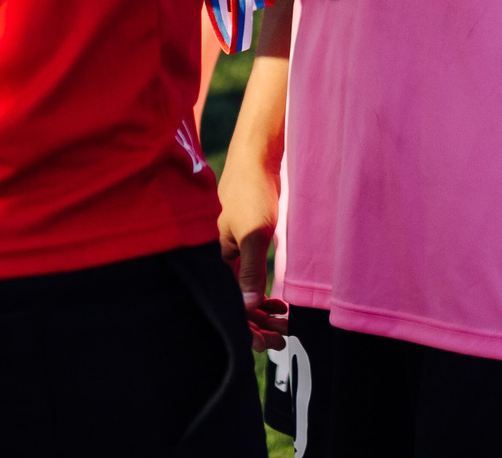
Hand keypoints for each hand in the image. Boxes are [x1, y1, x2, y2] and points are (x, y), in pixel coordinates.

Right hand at [216, 154, 287, 350]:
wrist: (256, 157)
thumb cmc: (251, 192)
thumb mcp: (254, 233)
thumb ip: (250, 270)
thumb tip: (247, 306)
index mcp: (215, 258)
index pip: (228, 305)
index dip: (247, 328)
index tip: (270, 343)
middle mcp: (220, 259)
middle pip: (235, 303)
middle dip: (257, 325)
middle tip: (284, 337)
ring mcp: (232, 252)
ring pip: (244, 292)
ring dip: (262, 311)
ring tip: (285, 323)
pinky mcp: (244, 244)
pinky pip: (249, 278)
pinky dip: (264, 293)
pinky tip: (279, 303)